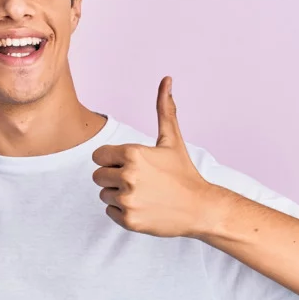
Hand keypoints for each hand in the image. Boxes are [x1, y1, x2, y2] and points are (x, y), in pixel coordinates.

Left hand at [91, 76, 218, 237]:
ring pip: (104, 194)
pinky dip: (123, 211)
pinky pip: (110, 212)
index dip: (112, 160)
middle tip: (140, 181)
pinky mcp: (128, 220)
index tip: (132, 165)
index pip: (98, 156)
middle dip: (114, 177)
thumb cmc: (183, 172)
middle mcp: (127, 176)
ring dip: (118, 195)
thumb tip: (166, 79)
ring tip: (143, 194)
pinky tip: (144, 207)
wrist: (200, 208)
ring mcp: (128, 199)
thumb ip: (164, 110)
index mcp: (132, 154)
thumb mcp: (172, 140)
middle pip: (98, 175)